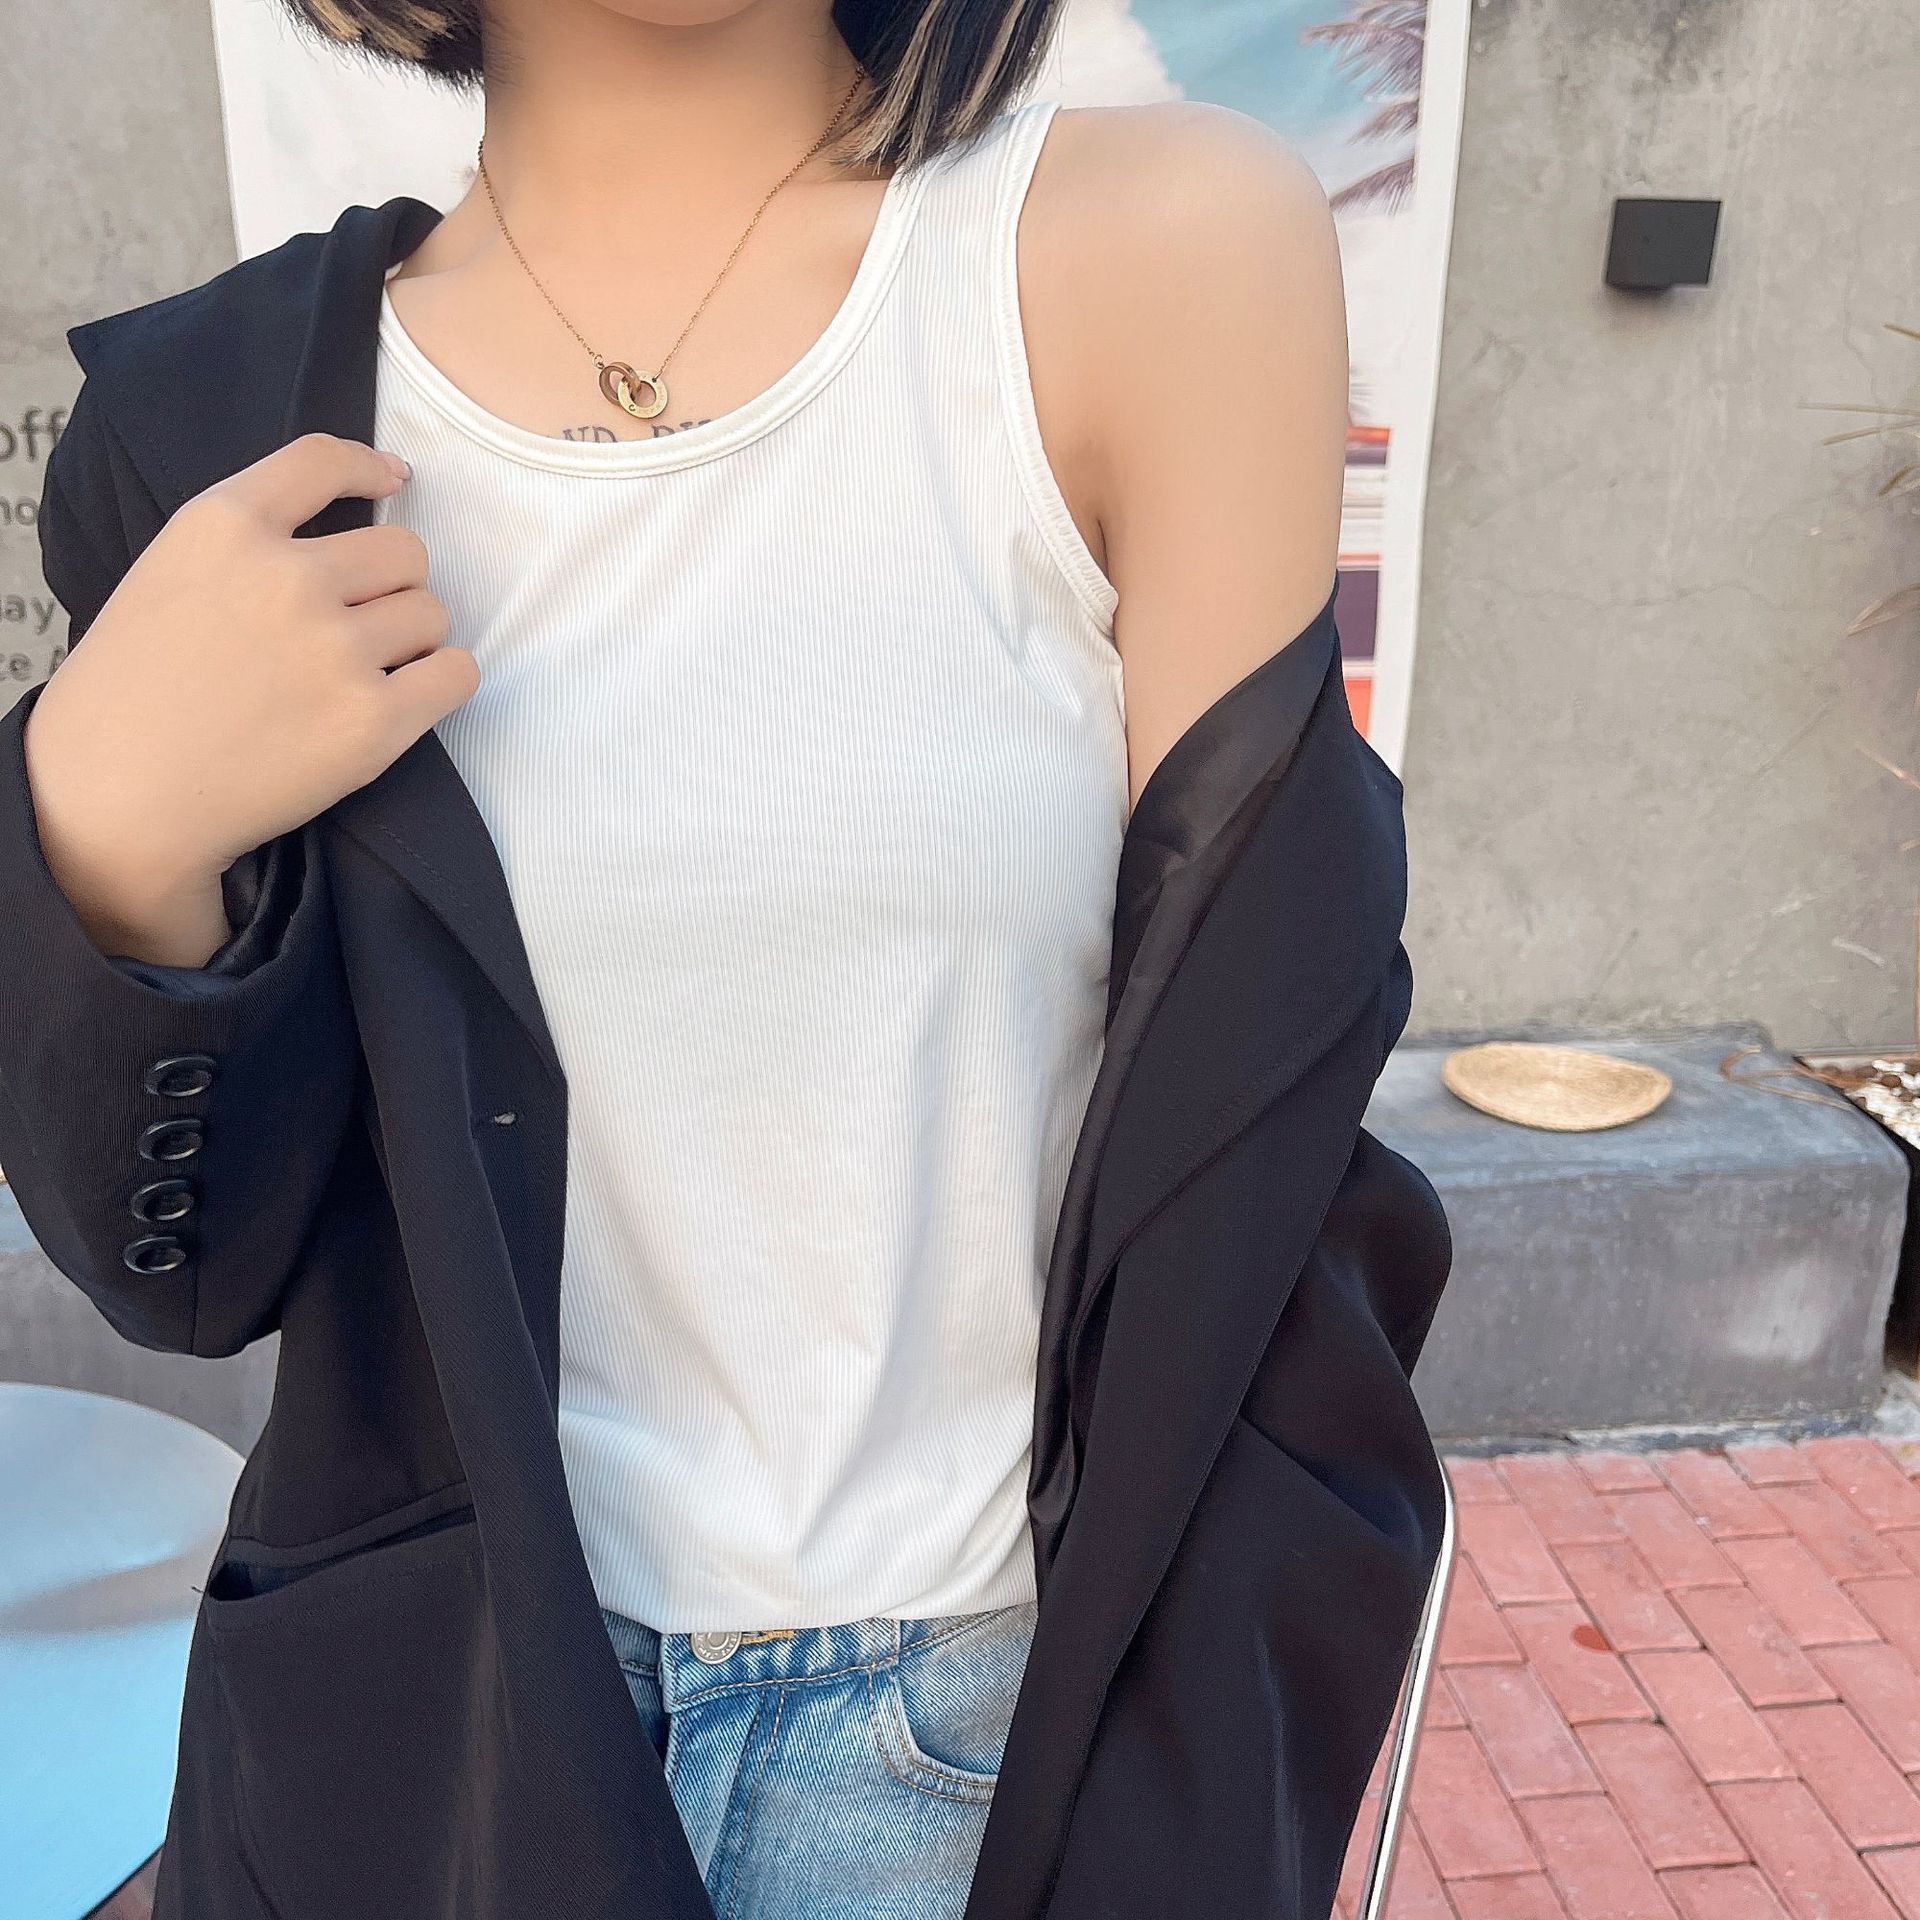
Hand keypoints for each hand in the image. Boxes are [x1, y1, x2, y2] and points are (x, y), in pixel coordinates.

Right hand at [24, 433, 473, 961]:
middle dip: (392, 585)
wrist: (120, 795)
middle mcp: (287, 577)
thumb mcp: (173, 572)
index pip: (324, 460)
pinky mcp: (372, 719)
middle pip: (405, 551)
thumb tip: (356, 514)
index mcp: (225, 527)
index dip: (372, 468)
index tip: (394, 479)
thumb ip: (253, 538)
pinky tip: (406, 697)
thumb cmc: (140, 689)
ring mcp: (335, 649)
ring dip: (411, 640)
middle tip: (355, 625)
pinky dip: (441, 682)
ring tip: (359, 673)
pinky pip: (456, 673)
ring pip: (432, 614)